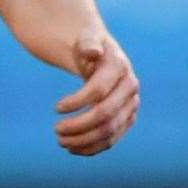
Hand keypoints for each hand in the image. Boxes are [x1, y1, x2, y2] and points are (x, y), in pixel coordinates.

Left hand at [54, 32, 138, 154]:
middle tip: (56, 130)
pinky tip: (72, 148)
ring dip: (83, 141)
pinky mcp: (127, 120)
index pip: (98, 91)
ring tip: (61, 141)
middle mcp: (130, 88)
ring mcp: (131, 105)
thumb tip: (93, 52)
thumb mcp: (86, 38)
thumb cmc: (89, 45)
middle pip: (106, 115)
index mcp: (120, 66)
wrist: (103, 56)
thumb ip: (88, 43)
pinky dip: (91, 148)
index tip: (56, 108)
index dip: (76, 102)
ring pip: (109, 131)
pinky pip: (111, 139)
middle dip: (79, 126)